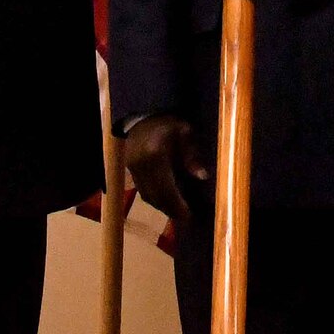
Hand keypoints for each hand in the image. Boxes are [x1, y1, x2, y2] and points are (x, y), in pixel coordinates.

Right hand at [122, 113, 208, 229]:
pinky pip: (143, 190)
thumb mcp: (184, 132)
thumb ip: (192, 155)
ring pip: (147, 196)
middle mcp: (141, 165)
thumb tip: (203, 177)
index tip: (189, 215)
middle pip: (155, 196)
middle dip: (171, 210)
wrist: (143, 114)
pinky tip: (167, 200)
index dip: (177, 205)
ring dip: (162, 206)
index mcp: (155, 155)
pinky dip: (155, 198)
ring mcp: (133, 169)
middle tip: (186, 219)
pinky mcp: (130, 170)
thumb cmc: (167, 121)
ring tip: (178, 212)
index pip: (165, 188)